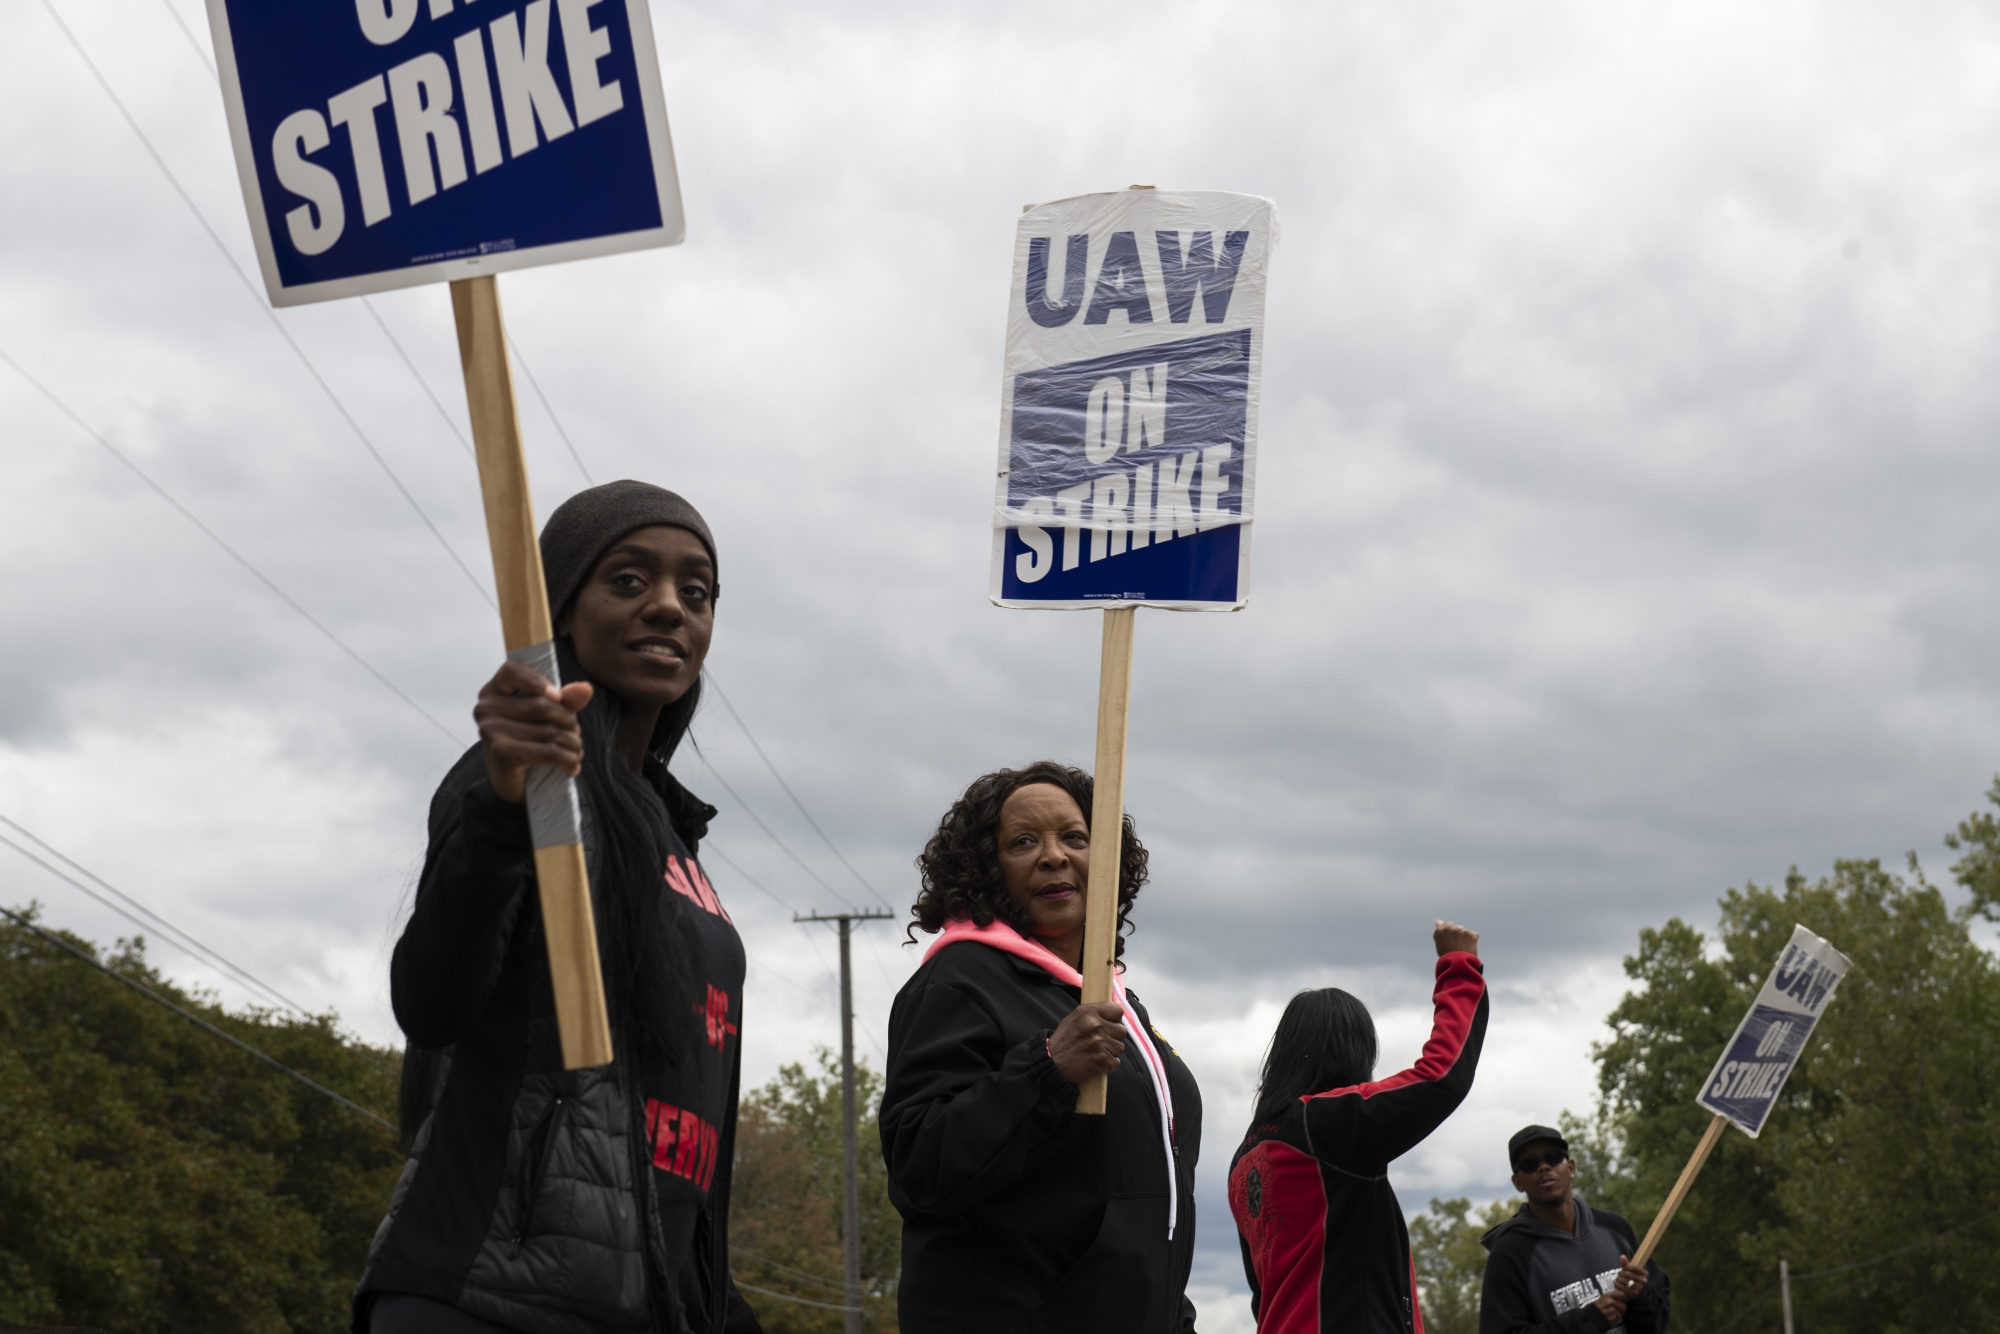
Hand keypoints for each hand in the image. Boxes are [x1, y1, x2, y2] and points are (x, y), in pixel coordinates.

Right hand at [473, 659, 594, 802]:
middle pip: (541, 705)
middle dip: (568, 722)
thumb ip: (565, 700)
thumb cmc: (527, 742)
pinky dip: (567, 760)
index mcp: (494, 691)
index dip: (537, 679)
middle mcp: (487, 708)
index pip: (512, 669)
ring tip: (576, 752)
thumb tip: (585, 688)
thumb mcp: (546, 717)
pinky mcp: (501, 752)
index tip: (557, 696)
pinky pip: (547, 751)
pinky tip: (572, 766)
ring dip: (572, 744)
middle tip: (576, 735)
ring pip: (548, 731)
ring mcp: (491, 730)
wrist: (511, 783)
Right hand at [1047, 1002, 1125, 1086]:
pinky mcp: (1103, 1060)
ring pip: (1120, 1047)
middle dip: (1114, 1037)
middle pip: (1121, 1030)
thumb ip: (1092, 1014)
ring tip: (1098, 1052)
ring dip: (1111, 1051)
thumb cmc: (1062, 1042)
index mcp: (1088, 1012)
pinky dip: (1108, 1064)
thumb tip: (1110, 1014)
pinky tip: (1097, 1062)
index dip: (1115, 1019)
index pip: (1117, 1010)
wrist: (1052, 1063)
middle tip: (1102, 1041)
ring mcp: (1101, 1043)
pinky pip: (1116, 1061)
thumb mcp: (1073, 1019)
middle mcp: (1096, 1026)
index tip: (1111, 1024)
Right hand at [1434, 920, 1479, 956]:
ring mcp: (1460, 930)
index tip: (1451, 943)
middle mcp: (1449, 928)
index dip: (1451, 935)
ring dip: (1466, 938)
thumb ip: (1440, 931)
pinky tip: (1468, 948)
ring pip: (1465, 932)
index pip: (1448, 925)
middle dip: (1458, 935)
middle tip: (1457, 947)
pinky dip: (1473, 941)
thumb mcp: (1441, 943)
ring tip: (1462, 949)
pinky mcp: (1470, 933)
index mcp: (1440, 930)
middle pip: (1457, 928)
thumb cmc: (1448, 956)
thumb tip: (1438, 921)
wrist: (1458, 965)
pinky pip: (1473, 935)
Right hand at [1590, 1291, 1628, 1322]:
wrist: (1589, 1318)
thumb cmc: (1596, 1308)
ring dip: (1617, 1316)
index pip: (1622, 1294)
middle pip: (1624, 1306)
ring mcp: (1611, 1310)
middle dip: (1620, 1309)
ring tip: (1611, 1315)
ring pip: (1621, 1313)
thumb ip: (1611, 1297)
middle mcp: (1610, 1302)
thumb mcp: (1602, 1299)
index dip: (1623, 1298)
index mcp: (1607, 1295)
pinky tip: (1609, 1319)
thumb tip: (1623, 1296)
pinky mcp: (1612, 1318)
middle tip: (1615, 1311)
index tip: (1622, 1300)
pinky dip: (1615, 1321)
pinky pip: (1618, 1319)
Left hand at [1611, 1256, 1647, 1300]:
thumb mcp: (1630, 1269)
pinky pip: (1625, 1289)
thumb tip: (1622, 1256)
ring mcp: (1640, 1288)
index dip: (1626, 1267)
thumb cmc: (1631, 1277)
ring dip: (1618, 1280)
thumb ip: (1626, 1263)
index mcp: (1644, 1273)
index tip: (1623, 1268)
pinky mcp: (1635, 1294)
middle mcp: (1644, 1281)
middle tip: (1618, 1274)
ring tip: (1617, 1279)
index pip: (1634, 1267)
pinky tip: (1616, 1284)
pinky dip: (1619, 1286)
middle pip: (1628, 1274)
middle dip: (1621, 1273)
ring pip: (1626, 1281)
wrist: (1634, 1290)